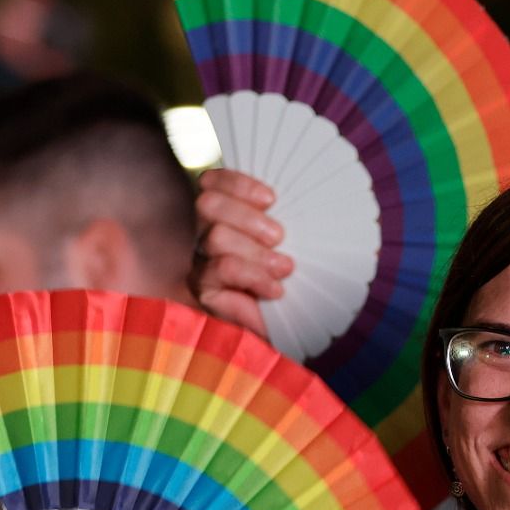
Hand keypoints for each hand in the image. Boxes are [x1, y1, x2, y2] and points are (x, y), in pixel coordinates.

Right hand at [191, 168, 292, 337]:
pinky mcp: (204, 290)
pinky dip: (253, 276)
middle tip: (279, 237)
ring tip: (285, 268)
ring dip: (256, 251)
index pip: (212, 182)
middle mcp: (208, 234)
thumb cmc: (303, 280)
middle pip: (207, 203)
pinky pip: (220, 269)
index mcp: (228, 215)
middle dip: (248, 217)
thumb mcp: (303, 242)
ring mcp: (202, 262)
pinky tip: (275, 290)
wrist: (300, 327)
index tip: (271, 199)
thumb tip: (307, 193)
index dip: (237, 183)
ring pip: (215, 236)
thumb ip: (292, 216)